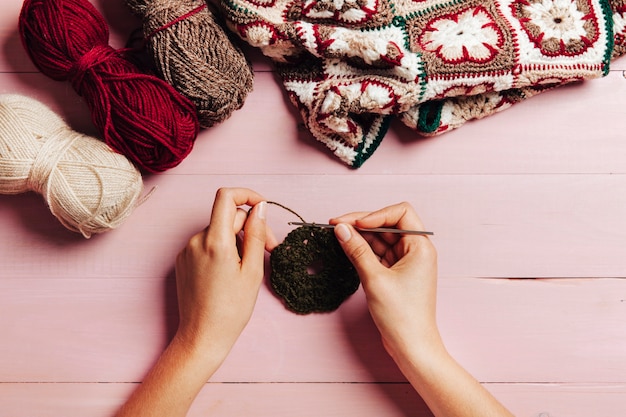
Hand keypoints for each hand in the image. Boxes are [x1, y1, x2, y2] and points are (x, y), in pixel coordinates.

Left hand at [174, 187, 273, 359]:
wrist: (202, 337)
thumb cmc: (231, 310)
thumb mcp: (252, 271)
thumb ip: (256, 234)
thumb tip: (259, 208)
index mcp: (215, 242)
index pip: (226, 197)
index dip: (247, 195)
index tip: (262, 207)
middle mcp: (196, 241)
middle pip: (228, 217)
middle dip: (250, 226)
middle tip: (269, 248)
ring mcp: (187, 250)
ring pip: (219, 231)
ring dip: (237, 239)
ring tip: (249, 265)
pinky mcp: (183, 260)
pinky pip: (207, 243)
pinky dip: (223, 248)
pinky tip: (232, 271)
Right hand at [329, 202, 439, 358]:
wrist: (411, 346)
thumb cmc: (402, 316)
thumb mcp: (375, 279)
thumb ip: (357, 250)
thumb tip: (342, 229)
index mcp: (420, 247)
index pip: (400, 213)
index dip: (376, 214)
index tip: (355, 224)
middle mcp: (416, 251)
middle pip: (387, 224)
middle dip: (362, 223)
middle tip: (336, 226)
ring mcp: (405, 262)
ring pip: (381, 239)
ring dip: (360, 236)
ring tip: (337, 236)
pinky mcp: (396, 273)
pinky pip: (378, 253)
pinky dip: (363, 250)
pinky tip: (347, 248)